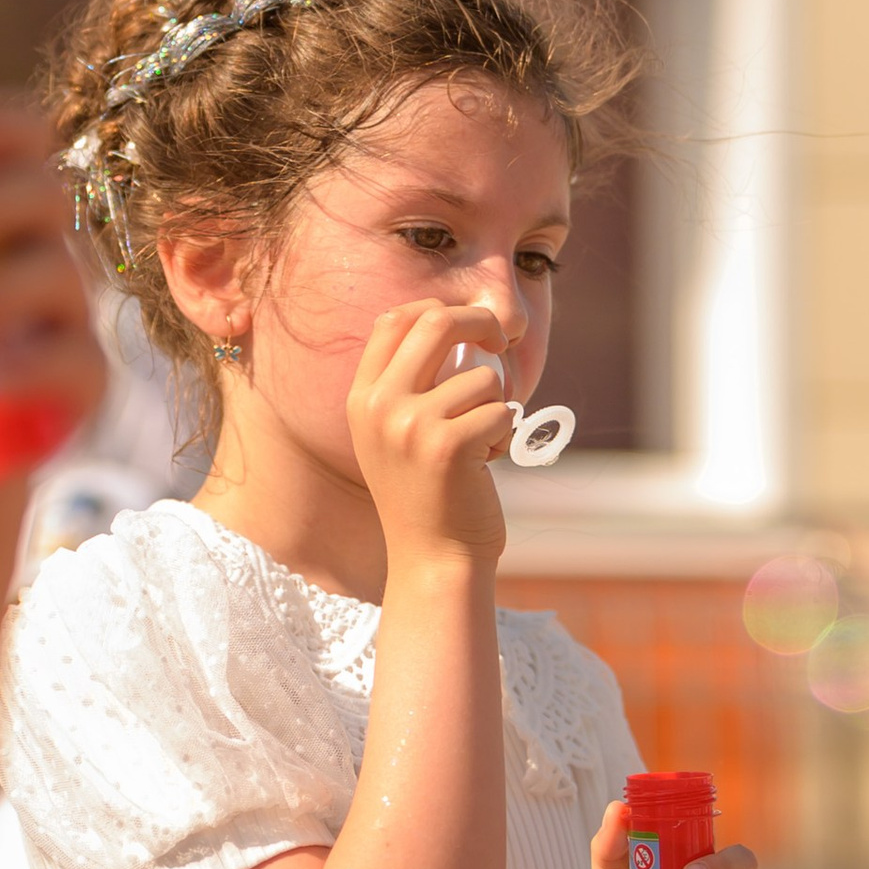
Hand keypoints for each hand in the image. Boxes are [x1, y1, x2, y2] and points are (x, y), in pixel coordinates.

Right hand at [346, 299, 515, 571]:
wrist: (433, 561)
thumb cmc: (426, 494)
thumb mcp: (395, 435)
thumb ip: (409, 383)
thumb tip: (454, 320)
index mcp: (361, 398)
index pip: (394, 319)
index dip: (437, 308)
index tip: (467, 326)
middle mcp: (379, 406)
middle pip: (435, 321)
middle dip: (480, 321)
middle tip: (501, 340)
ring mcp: (410, 425)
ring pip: (482, 377)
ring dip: (497, 406)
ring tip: (482, 443)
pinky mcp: (448, 446)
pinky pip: (501, 411)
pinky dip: (506, 435)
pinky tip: (487, 465)